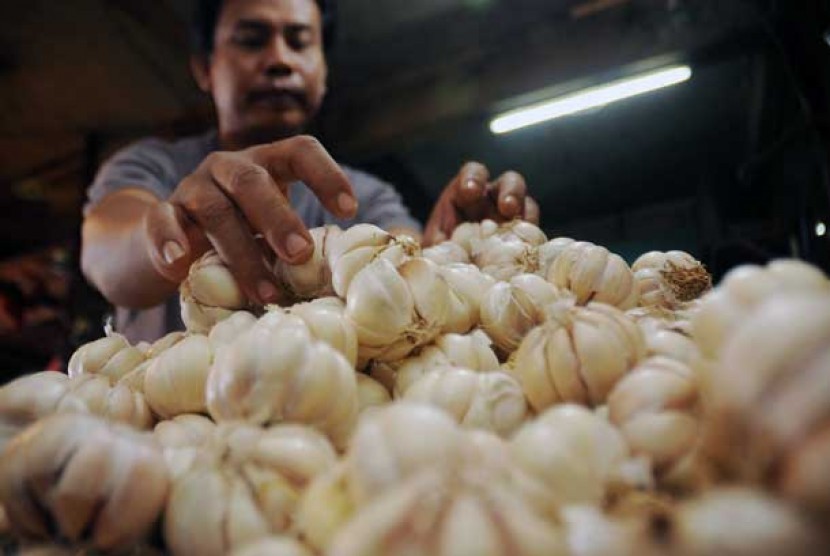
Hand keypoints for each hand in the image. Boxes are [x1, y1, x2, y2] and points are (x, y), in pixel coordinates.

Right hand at [142, 135, 357, 304]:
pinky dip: (170, 241)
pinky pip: (162, 220)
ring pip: (215, 210)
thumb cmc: (243, 237)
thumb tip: (336, 281)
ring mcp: (193, 187)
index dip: (326, 175)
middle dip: (279, 220)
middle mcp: (230, 167)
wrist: (175, 242)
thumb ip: (295, 244)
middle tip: (301, 255)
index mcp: (268, 164)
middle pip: (253, 182)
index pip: (300, 151)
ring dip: (241, 254)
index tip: (349, 210)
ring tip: (265, 292)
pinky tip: (180, 264)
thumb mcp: (272, 233)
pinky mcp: (162, 212)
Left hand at [423, 162, 539, 245]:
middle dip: (510, 192)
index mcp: (465, 193)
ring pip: (527, 205)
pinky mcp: (523, 239)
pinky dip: (532, 239)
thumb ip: (438, 246)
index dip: (474, 178)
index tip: (470, 192)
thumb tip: (441, 254)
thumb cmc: (439, 255)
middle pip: (509, 183)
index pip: (473, 173)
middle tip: (507, 208)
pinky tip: (527, 248)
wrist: (450, 275)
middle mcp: (492, 200)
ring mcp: (511, 219)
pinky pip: (533, 234)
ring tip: (522, 227)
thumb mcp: (434, 248)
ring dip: (526, 214)